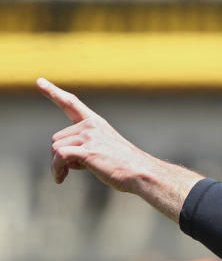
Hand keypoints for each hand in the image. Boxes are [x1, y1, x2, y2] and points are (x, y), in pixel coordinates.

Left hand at [38, 78, 203, 221]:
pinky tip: (61, 179)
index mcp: (96, 123)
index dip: (54, 92)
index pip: (71, 103)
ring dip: (59, 164)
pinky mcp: (86, 150)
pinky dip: (56, 169)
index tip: (39, 81)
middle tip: (80, 165)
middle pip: (57, 138)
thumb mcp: (105, 150)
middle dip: (62, 155)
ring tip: (76, 172)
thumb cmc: (125, 167)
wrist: (141, 173)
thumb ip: (84, 147)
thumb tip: (62, 159)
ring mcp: (89, 137)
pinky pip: (59, 157)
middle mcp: (91, 126)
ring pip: (55, 149)